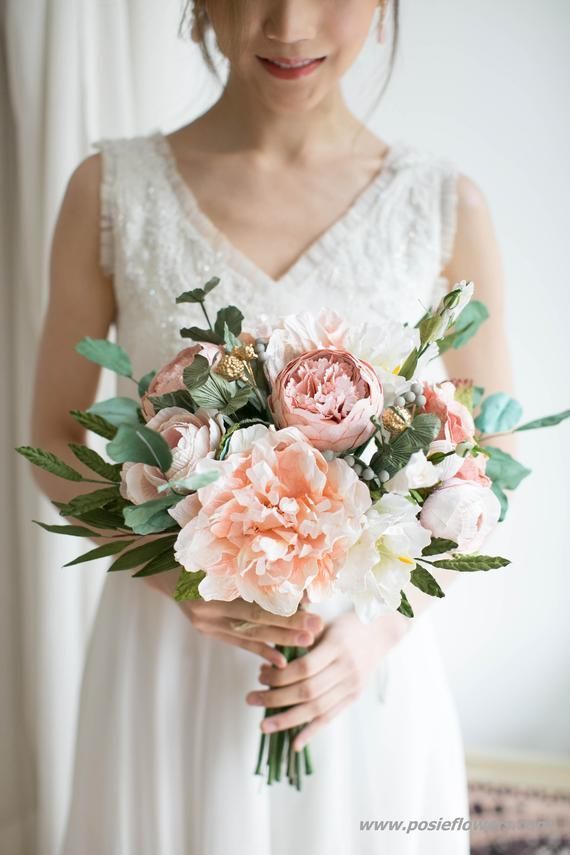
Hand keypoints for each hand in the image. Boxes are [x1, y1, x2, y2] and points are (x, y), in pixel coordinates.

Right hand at [143, 567, 324, 667]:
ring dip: (279, 639)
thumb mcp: (218, 550)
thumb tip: (288, 567)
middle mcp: (208, 608)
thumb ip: (245, 561)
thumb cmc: (195, 551)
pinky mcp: (206, 630)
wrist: (160, 567)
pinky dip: (259, 649)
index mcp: (211, 587)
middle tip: (316, 629)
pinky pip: (236, 641)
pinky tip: (279, 661)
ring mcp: (205, 622)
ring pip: (248, 634)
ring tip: (307, 642)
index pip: (254, 604)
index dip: (283, 610)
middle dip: (288, 627)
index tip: (311, 610)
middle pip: (255, 621)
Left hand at [246, 609, 406, 749]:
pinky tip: (294, 744)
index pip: (305, 667)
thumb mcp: (323, 624)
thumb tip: (269, 658)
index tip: (260, 675)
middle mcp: (346, 669)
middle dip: (276, 699)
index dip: (280, 675)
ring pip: (317, 709)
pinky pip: (330, 718)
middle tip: (251, 699)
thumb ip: (300, 639)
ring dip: (287, 720)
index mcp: (337, 646)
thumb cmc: (344, 625)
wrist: (378, 633)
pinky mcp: (353, 698)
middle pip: (308, 691)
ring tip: (264, 726)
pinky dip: (311, 732)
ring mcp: (351, 686)